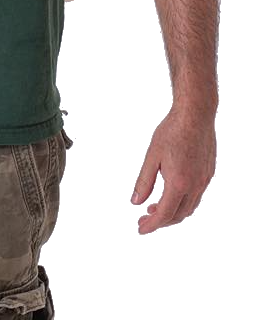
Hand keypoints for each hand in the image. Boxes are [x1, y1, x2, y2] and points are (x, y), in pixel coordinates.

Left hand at [131, 104, 216, 234]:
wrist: (195, 115)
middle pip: (178, 215)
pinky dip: (183, 202)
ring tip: (155, 207)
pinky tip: (171, 193)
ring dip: (172, 212)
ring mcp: (204, 181)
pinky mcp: (208, 174)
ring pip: (189, 207)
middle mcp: (195, 186)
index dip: (152, 224)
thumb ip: (144, 181)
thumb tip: (136, 203)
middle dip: (161, 221)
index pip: (164, 213)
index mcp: (179, 183)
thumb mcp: (152, 156)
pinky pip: (196, 196)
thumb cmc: (170, 132)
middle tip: (145, 218)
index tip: (141, 229)